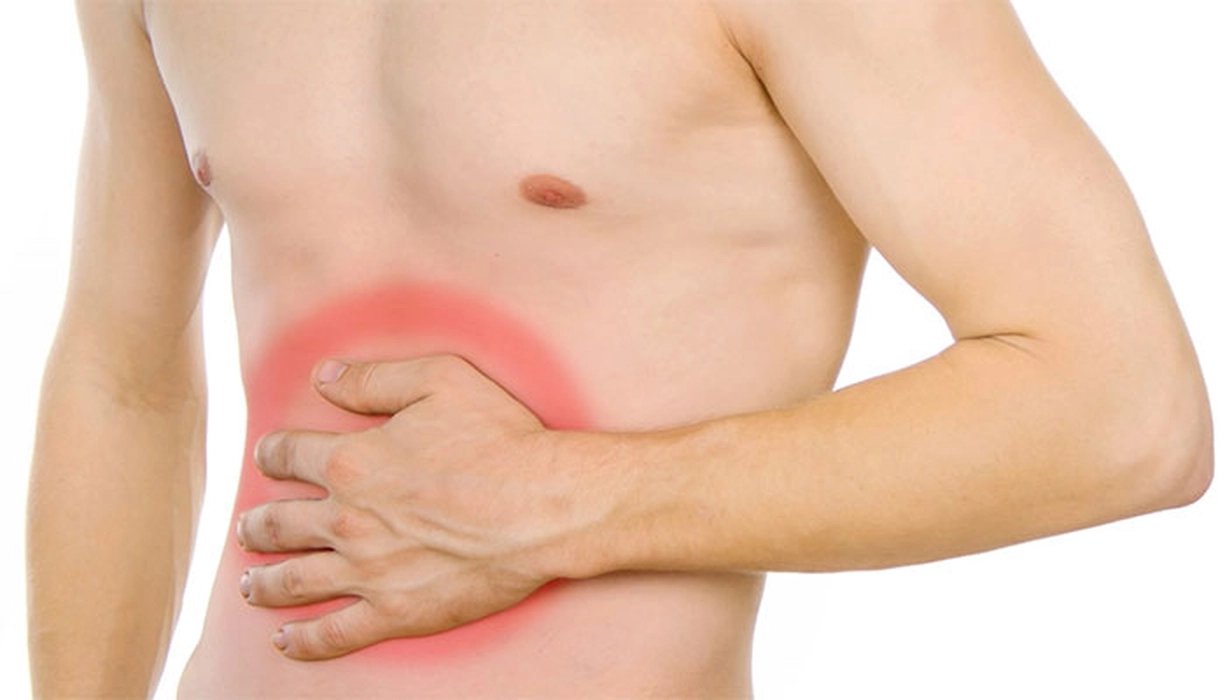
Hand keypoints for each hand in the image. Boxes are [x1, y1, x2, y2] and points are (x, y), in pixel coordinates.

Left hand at [236, 354, 588, 659]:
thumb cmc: (501, 441)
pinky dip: (302, 640)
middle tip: (248, 527)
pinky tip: (285, 639)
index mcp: (351, 460)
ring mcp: (367, 571)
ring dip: (262, 581)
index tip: (269, 458)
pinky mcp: (394, 613)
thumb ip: (375, 379)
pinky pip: (332, 634)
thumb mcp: (440, 381)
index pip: (287, 456)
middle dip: (256, 524)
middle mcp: (346, 519)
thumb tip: (324, 376)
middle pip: (277, 523)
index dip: (271, 454)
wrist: (543, 507)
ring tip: (250, 583)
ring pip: (292, 581)